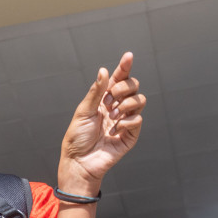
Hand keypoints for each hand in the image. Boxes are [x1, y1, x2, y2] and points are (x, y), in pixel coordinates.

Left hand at [56, 53, 144, 195]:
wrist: (80, 161)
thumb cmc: (77, 138)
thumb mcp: (83, 111)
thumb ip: (96, 91)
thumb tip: (104, 70)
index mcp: (104, 99)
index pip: (118, 79)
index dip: (125, 67)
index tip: (128, 56)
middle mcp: (117, 107)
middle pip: (133, 86)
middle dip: (124, 88)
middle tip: (109, 100)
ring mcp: (125, 120)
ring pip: (140, 100)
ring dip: (126, 105)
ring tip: (112, 117)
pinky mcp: (131, 135)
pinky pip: (138, 119)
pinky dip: (126, 122)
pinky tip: (114, 130)